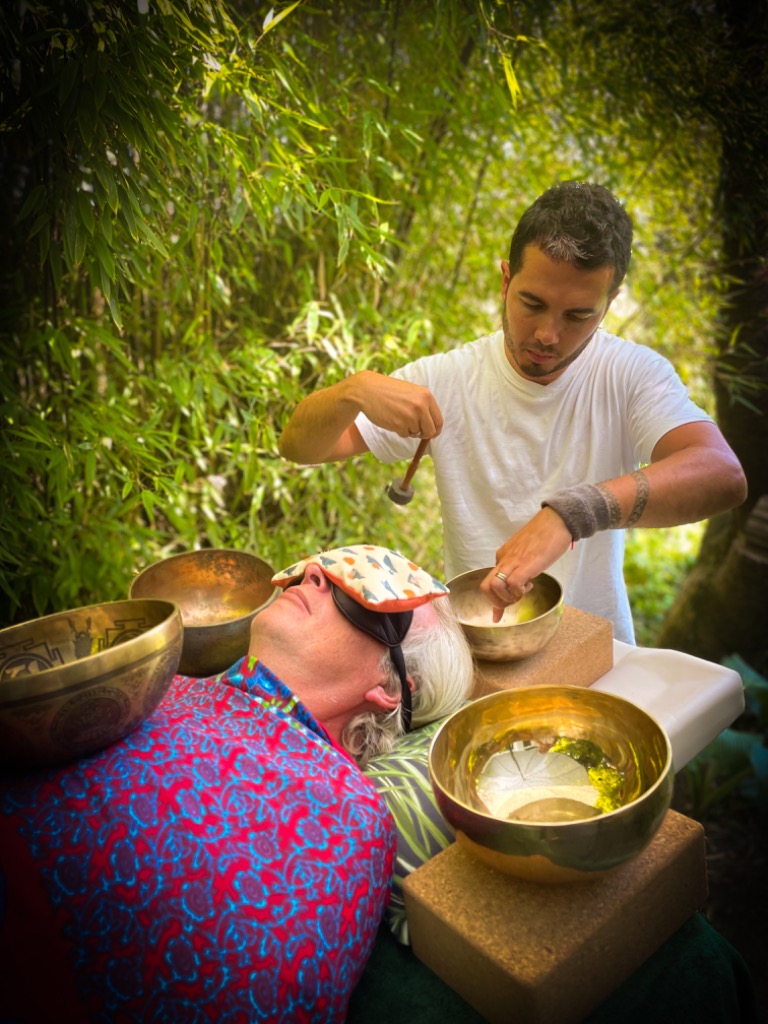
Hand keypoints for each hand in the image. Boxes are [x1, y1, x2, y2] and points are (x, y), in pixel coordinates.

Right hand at [352, 371, 442, 438]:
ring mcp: (410, 416)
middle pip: (430, 431)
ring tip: (398, 416)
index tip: (432, 433)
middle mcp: (420, 406)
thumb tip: (434, 427)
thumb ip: (423, 405)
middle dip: (423, 434)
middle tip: (415, 430)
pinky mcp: (399, 424)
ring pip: (416, 433)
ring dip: (409, 430)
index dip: (436, 430)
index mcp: (426, 396)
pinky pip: (405, 435)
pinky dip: (400, 431)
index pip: (439, 420)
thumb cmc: (389, 391)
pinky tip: (392, 419)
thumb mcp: (411, 392)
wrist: (367, 390)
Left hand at [479, 507, 571, 621]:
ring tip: (524, 592)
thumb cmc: (545, 536)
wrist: (556, 520)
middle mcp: (503, 559)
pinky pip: (513, 584)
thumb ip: (520, 568)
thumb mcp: (528, 554)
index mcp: (503, 557)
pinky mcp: (525, 564)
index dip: (497, 598)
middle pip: (486, 588)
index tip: (507, 605)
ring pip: (494, 587)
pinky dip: (519, 592)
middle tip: (515, 600)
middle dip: (498, 603)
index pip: (489, 582)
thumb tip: (522, 582)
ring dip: (508, 598)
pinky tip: (530, 585)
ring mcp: (513, 561)